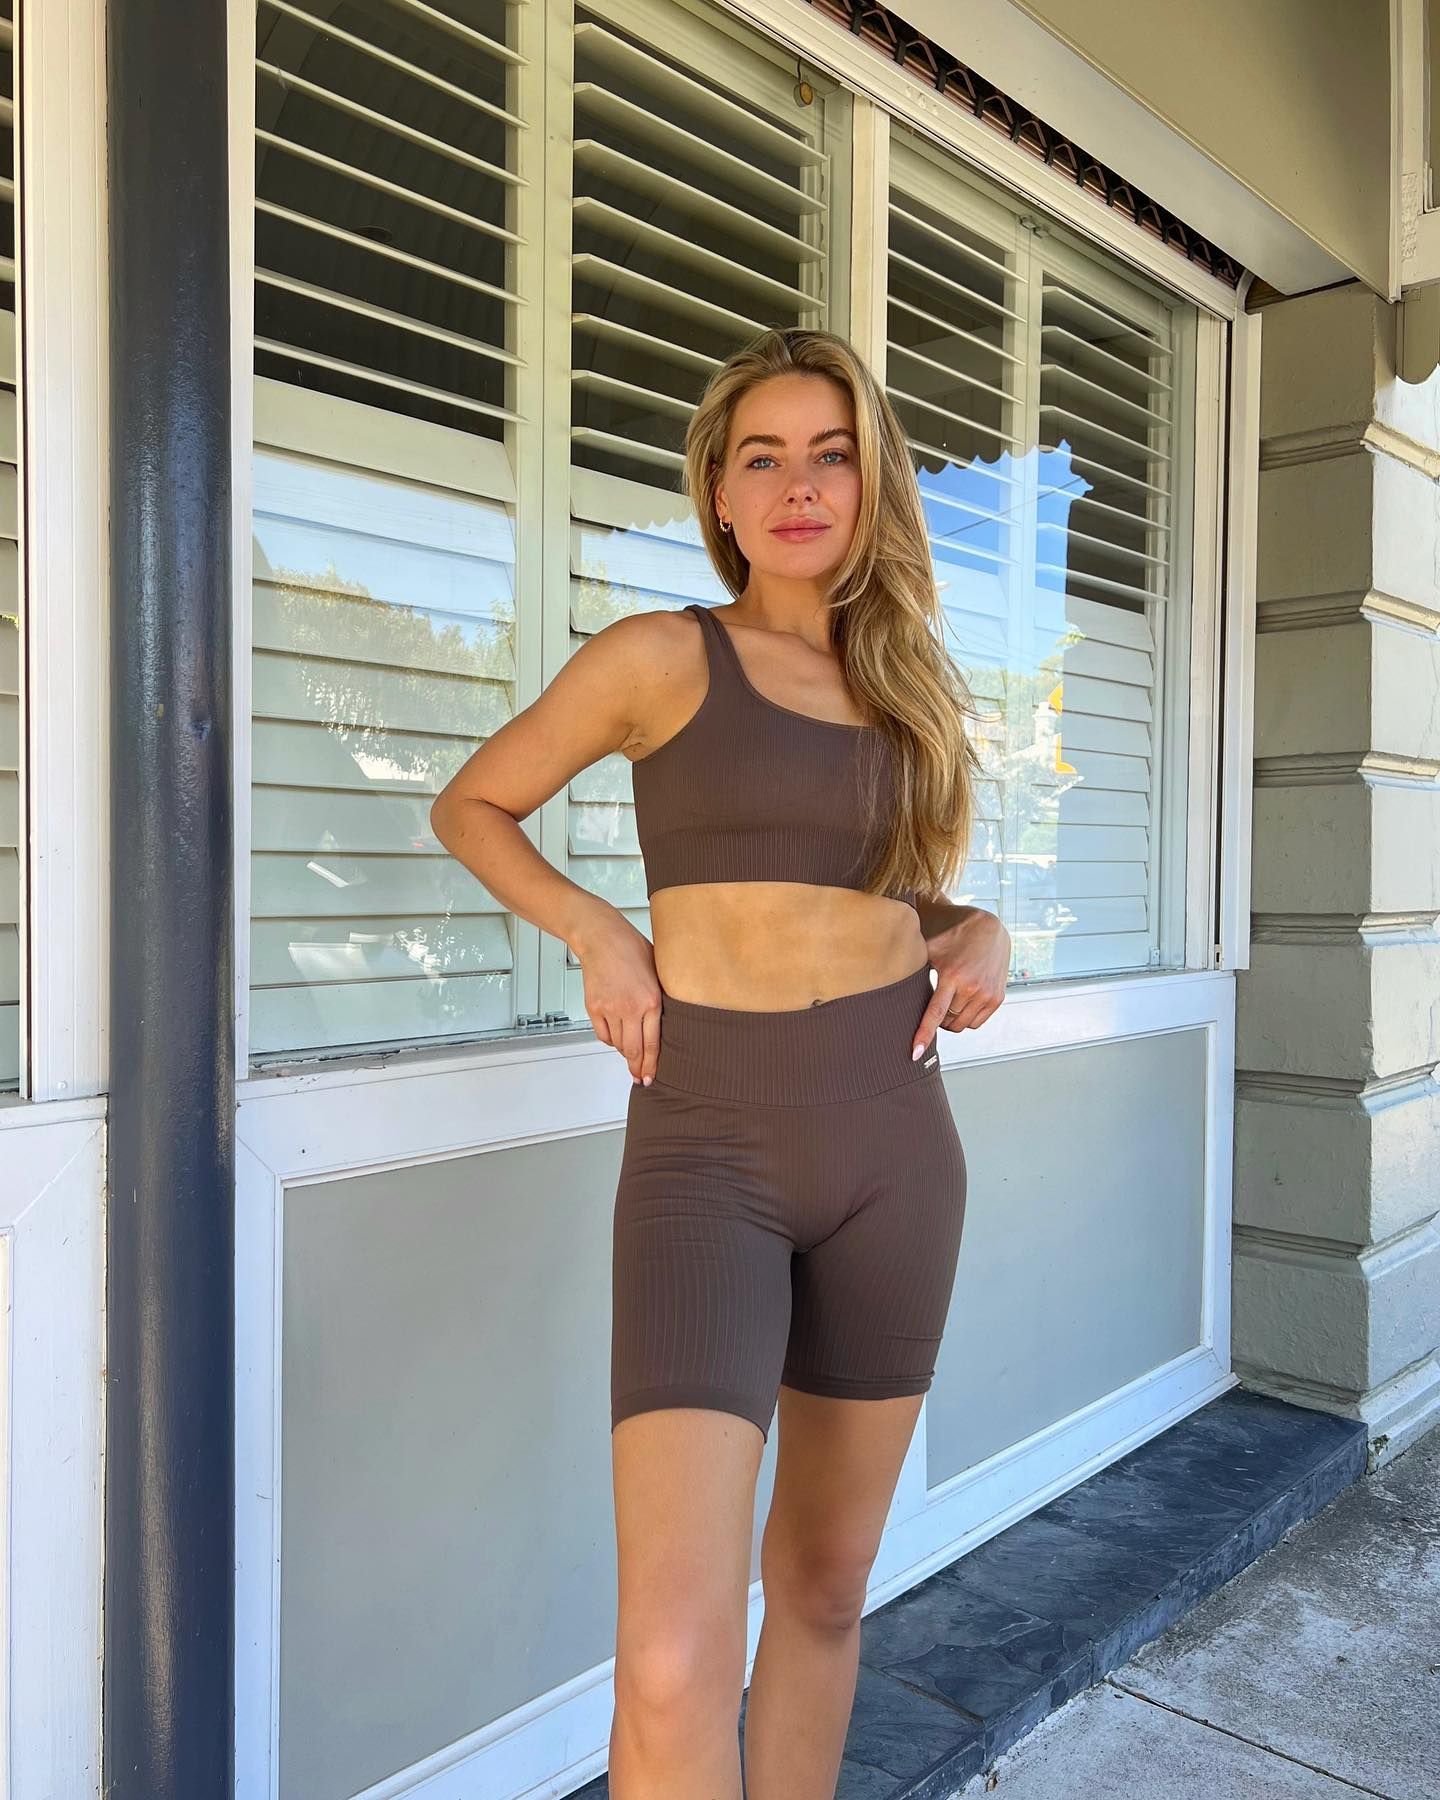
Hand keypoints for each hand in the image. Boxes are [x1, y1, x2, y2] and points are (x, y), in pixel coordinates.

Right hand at [574, 915, 663, 1084]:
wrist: (601, 937)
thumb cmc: (631, 949)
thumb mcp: (658, 974)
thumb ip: (659, 1000)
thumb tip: (664, 1024)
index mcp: (651, 1000)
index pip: (653, 1043)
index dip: (652, 1064)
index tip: (650, 1077)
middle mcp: (630, 1008)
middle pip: (633, 1050)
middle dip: (637, 1068)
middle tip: (639, 1077)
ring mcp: (610, 1009)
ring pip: (617, 1044)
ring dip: (624, 1051)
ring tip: (629, 1052)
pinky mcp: (594, 1007)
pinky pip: (602, 1034)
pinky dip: (609, 1038)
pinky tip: (615, 1036)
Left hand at [911, 908, 1009, 1060]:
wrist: (989, 928)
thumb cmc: (955, 935)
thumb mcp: (930, 946)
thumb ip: (911, 963)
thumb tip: (883, 975)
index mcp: (953, 975)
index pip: (935, 1013)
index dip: (924, 1034)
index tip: (915, 1053)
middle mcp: (972, 987)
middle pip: (947, 1023)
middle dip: (937, 1022)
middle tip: (931, 1007)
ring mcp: (986, 994)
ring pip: (961, 1025)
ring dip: (950, 1022)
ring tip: (945, 1005)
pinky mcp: (997, 997)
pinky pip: (976, 1023)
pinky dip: (965, 1020)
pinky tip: (960, 1005)